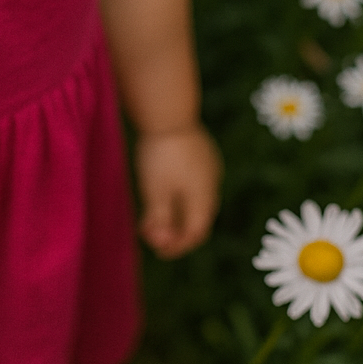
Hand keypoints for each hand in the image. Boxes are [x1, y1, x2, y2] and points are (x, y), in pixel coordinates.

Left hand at [134, 126, 220, 259]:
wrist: (168, 112)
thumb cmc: (161, 155)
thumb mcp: (155, 191)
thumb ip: (160, 219)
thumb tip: (162, 240)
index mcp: (204, 199)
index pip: (195, 233)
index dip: (177, 246)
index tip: (157, 251)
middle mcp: (212, 185)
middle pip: (195, 217)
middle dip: (173, 230)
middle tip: (150, 234)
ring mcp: (209, 167)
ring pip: (193, 199)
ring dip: (172, 211)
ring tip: (150, 215)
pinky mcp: (201, 152)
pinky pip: (192, 182)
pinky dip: (176, 194)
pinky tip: (159, 189)